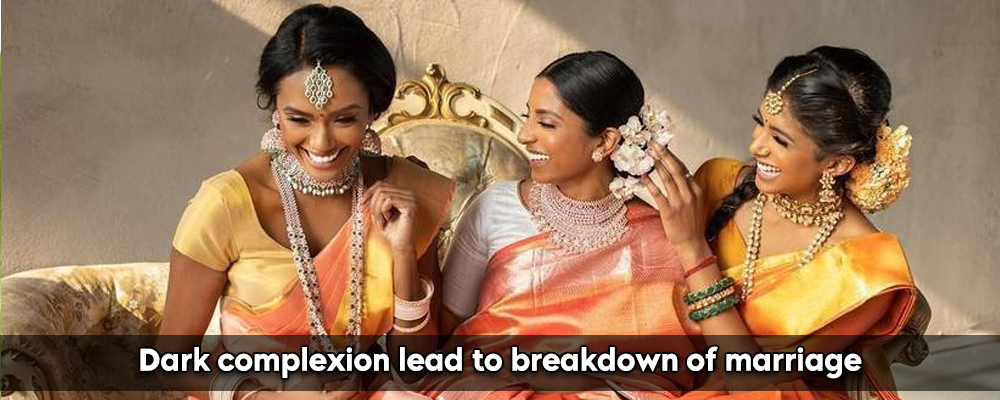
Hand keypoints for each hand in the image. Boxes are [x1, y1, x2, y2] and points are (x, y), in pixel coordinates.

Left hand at [361, 181, 417, 255]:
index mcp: (402, 194)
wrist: (400, 246)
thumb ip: (374, 200)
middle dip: (373, 203)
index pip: (382, 183)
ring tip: (382, 219)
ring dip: (378, 209)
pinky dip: (383, 211)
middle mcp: (409, 194)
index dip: (369, 191)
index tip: (361, 202)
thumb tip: (365, 190)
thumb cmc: (391, 232)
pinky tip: (388, 219)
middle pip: (381, 188)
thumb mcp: (379, 213)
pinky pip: (389, 200)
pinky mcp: (410, 206)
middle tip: (375, 216)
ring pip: (383, 194)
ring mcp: (411, 199)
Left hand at [642, 143, 710, 263]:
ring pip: (667, 178)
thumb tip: (677, 175)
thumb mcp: (695, 202)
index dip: (672, 156)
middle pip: (675, 169)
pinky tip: (642, 176)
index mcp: (696, 190)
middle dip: (664, 154)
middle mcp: (689, 193)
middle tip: (654, 144)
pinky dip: (649, 183)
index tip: (663, 146)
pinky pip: (658, 193)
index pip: (683, 168)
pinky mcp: (669, 211)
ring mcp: (680, 202)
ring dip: (656, 165)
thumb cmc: (692, 223)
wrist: (692, 242)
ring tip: (647, 155)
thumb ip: (687, 188)